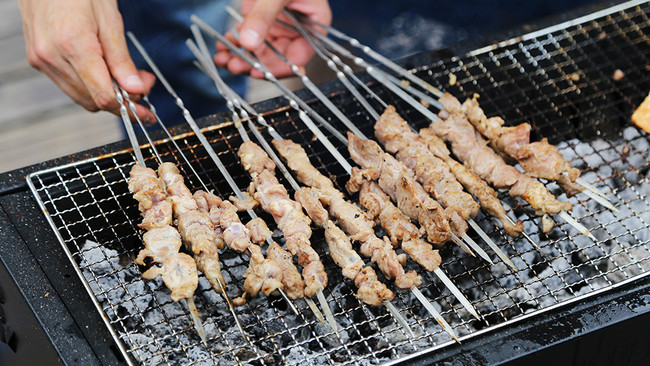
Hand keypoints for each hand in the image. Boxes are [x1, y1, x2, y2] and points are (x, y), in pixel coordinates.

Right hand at [18, 0, 156, 121]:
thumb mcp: (109, 18)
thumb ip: (122, 58)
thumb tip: (137, 90)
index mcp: (73, 44)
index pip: (104, 96)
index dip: (130, 108)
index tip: (147, 110)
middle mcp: (51, 56)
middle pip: (93, 101)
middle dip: (123, 100)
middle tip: (144, 85)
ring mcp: (41, 59)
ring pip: (81, 97)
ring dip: (107, 94)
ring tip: (126, 76)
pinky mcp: (37, 59)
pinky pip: (69, 85)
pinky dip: (90, 85)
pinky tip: (105, 71)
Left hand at [214, 0, 331, 78]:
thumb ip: (264, 16)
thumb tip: (248, 44)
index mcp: (315, 24)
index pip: (300, 56)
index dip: (280, 68)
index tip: (258, 71)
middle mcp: (298, 30)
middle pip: (278, 58)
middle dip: (254, 64)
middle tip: (234, 65)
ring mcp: (280, 26)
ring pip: (261, 52)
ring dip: (241, 58)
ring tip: (222, 59)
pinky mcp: (262, 21)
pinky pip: (250, 39)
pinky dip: (235, 45)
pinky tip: (222, 47)